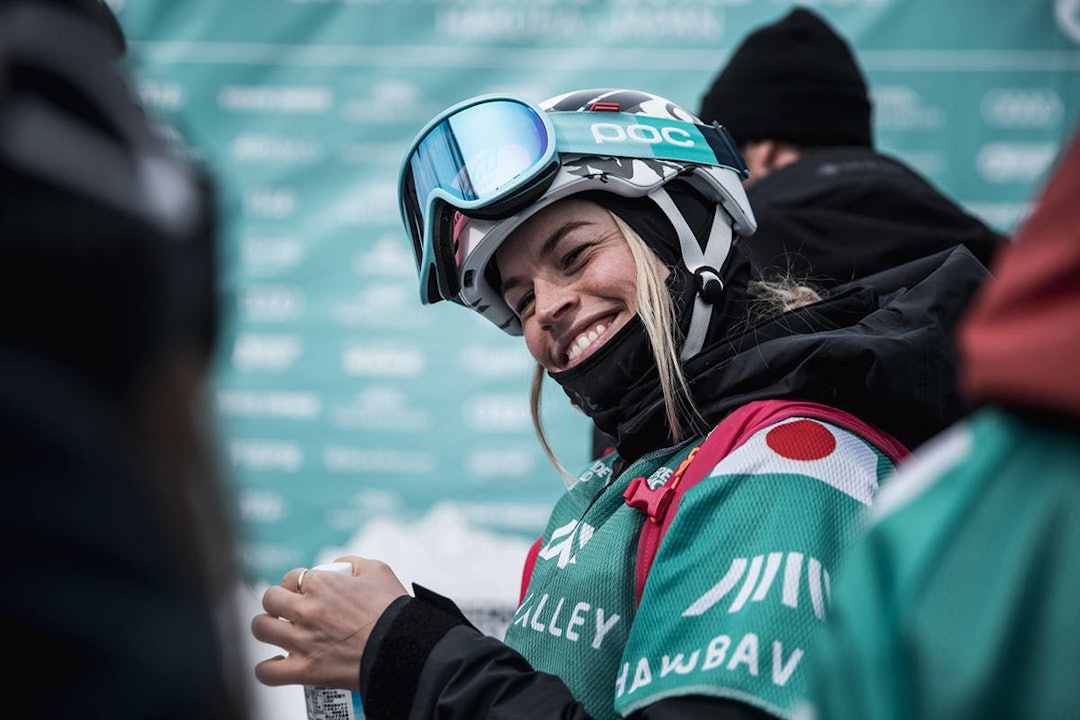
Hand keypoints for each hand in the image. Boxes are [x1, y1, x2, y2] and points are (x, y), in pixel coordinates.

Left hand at [251, 556, 408, 689]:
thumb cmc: (394, 611)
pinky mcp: (305, 671)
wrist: (404, 648)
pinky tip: (276, 662)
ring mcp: (303, 642)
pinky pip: (267, 671)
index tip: (302, 592)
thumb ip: (352, 561)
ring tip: (278, 632)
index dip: (295, 584)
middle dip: (277, 603)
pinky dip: (267, 668)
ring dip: (268, 628)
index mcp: (322, 584)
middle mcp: (307, 610)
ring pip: (261, 629)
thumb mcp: (378, 570)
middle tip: (288, 610)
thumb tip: (336, 565)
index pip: (290, 577)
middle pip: (270, 600)